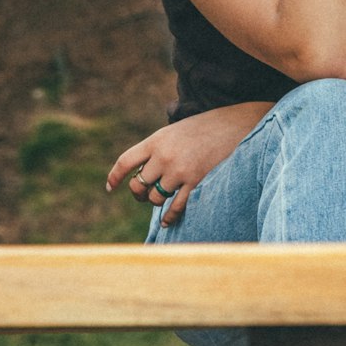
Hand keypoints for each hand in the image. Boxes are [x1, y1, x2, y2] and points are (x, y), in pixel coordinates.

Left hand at [105, 102, 270, 224]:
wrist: (234, 124)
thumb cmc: (204, 127)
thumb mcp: (175, 131)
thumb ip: (158, 149)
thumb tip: (144, 172)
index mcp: (156, 141)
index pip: (126, 161)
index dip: (115, 177)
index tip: (110, 187)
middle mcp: (164, 157)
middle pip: (139, 185)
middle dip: (139, 193)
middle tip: (144, 194)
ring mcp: (180, 171)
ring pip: (156, 198)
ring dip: (158, 201)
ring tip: (164, 197)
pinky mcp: (196, 183)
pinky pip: (176, 207)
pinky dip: (170, 216)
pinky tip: (168, 221)